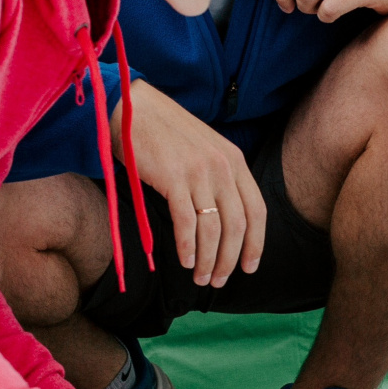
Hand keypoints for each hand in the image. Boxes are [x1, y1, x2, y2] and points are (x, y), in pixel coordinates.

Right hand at [111, 79, 264, 286]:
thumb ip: (218, 179)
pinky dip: (188, 248)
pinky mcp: (174, 177)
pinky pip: (187, 223)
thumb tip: (223, 222)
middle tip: (217, 280)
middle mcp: (222, 166)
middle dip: (230, 259)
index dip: (256, 243)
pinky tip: (184, 261)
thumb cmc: (164, 133)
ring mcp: (199, 171)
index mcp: (235, 160)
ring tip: (199, 277)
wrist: (131, 108)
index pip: (257, 210)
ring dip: (207, 259)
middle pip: (237, 226)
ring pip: (213, 229)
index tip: (249, 267)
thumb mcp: (204, 150)